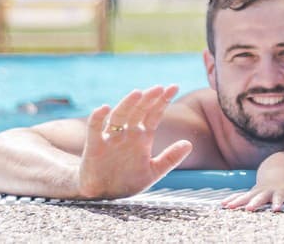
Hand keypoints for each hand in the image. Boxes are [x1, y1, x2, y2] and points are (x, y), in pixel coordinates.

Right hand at [77, 85, 192, 198]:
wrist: (104, 196)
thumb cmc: (128, 181)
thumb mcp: (153, 171)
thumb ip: (170, 158)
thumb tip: (189, 144)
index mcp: (142, 137)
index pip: (154, 114)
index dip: (163, 100)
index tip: (174, 86)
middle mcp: (127, 133)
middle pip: (138, 111)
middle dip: (148, 99)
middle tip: (159, 87)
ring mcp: (111, 138)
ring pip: (119, 116)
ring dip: (127, 104)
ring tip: (138, 92)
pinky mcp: (94, 147)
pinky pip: (94, 129)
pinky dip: (97, 118)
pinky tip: (104, 108)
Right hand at [222, 181, 283, 211]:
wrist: (275, 172)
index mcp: (278, 192)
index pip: (279, 198)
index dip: (278, 203)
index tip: (276, 209)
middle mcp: (265, 192)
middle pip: (259, 198)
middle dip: (254, 203)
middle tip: (248, 209)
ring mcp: (256, 192)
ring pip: (245, 197)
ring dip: (237, 202)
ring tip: (227, 207)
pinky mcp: (248, 194)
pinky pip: (238, 197)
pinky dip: (230, 200)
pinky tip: (222, 205)